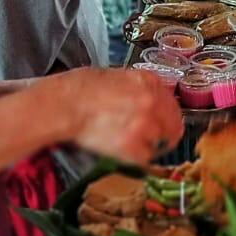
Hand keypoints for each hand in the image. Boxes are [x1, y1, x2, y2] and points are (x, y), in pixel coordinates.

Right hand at [50, 69, 183, 164]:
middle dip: (165, 135)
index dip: (168, 117)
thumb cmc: (79, 88)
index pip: (172, 104)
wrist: (62, 104)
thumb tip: (147, 99)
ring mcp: (145, 124)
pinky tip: (123, 151)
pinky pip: (145, 158)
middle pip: (174, 125)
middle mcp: (152, 102)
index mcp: (149, 81)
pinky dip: (136, 158)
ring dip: (149, 146)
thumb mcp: (115, 76)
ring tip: (130, 144)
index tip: (164, 124)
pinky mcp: (133, 146)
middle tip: (154, 141)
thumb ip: (138, 88)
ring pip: (160, 143)